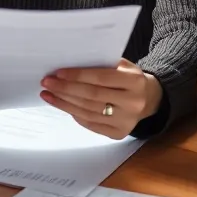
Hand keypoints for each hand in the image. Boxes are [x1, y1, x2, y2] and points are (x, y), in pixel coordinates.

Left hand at [39, 59, 162, 138]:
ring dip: (64, 103)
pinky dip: (74, 114)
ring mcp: (127, 121)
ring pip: (88, 112)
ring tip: (48, 94)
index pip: (100, 78)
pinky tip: (62, 105)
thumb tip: (69, 63)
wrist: (149, 99)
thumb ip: (101, 64)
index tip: (57, 73)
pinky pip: (91, 124)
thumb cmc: (129, 78)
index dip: (77, 75)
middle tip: (47, 82)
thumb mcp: (122, 65)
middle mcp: (133, 103)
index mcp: (134, 82)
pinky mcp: (119, 133)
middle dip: (65, 89)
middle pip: (92, 96)